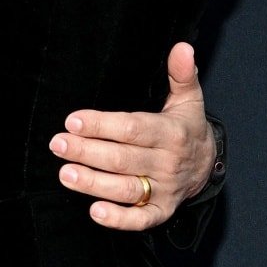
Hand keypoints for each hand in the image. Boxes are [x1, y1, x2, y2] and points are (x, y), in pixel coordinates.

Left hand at [49, 42, 215, 231]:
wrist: (208, 165)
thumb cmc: (186, 127)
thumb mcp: (188, 99)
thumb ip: (182, 74)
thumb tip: (182, 47)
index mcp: (171, 133)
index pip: (133, 128)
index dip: (102, 125)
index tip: (73, 120)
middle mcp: (167, 162)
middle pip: (123, 159)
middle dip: (88, 152)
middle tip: (58, 144)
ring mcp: (165, 189)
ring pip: (126, 189)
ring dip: (94, 183)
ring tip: (66, 174)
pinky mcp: (162, 211)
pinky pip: (141, 219)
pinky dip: (120, 220)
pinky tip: (95, 212)